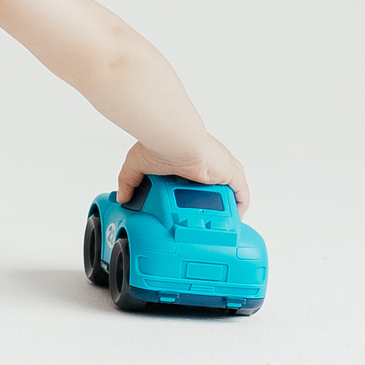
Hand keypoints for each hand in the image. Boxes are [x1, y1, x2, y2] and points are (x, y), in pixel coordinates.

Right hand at [117, 134, 250, 209]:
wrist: (175, 141)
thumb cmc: (158, 144)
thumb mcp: (138, 164)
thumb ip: (129, 181)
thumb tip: (122, 198)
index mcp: (189, 160)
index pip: (197, 179)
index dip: (195, 194)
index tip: (188, 209)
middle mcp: (208, 164)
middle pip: (215, 188)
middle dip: (211, 203)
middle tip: (201, 220)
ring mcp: (222, 169)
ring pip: (229, 192)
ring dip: (225, 206)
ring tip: (216, 223)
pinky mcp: (232, 174)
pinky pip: (241, 195)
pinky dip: (239, 207)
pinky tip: (232, 219)